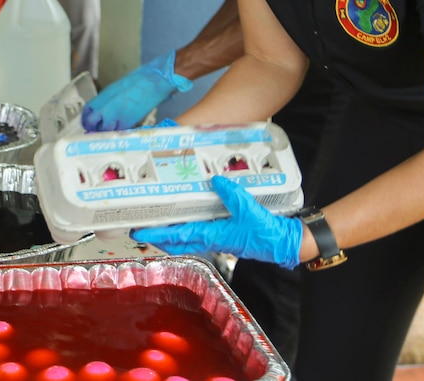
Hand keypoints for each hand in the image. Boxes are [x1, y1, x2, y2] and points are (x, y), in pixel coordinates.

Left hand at [81, 50, 192, 131]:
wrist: (154, 80)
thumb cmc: (139, 81)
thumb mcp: (117, 89)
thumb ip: (108, 101)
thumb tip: (103, 110)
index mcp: (103, 96)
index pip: (87, 111)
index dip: (86, 118)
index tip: (88, 121)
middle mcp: (107, 107)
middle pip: (92, 124)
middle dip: (93, 127)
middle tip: (97, 128)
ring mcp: (117, 116)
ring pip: (104, 131)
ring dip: (106, 131)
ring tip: (112, 127)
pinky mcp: (128, 123)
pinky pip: (118, 132)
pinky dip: (118, 132)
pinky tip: (122, 127)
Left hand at [132, 175, 302, 268]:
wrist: (284, 243)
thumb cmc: (266, 232)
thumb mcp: (248, 208)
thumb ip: (230, 193)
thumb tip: (214, 180)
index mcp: (212, 235)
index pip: (177, 235)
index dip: (157, 232)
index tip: (139, 231)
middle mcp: (211, 240)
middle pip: (177, 241)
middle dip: (158, 236)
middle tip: (141, 228)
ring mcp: (217, 239)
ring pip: (187, 239)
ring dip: (171, 234)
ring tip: (159, 224)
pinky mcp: (225, 237)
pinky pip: (199, 234)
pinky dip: (187, 229)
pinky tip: (187, 219)